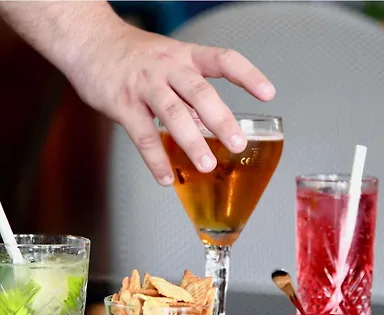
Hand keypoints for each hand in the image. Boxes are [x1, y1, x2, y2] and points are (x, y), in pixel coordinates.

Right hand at [67, 24, 275, 184]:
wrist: (88, 40)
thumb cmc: (133, 56)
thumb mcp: (167, 60)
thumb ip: (189, 91)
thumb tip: (211, 124)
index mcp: (184, 56)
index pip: (223, 60)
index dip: (248, 76)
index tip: (268, 94)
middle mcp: (167, 67)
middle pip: (200, 92)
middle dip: (221, 120)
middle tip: (237, 144)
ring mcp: (144, 85)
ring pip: (173, 114)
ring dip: (192, 142)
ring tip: (207, 165)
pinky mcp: (121, 104)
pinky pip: (142, 136)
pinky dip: (155, 159)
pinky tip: (166, 178)